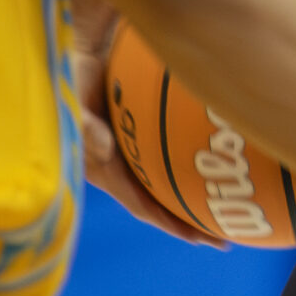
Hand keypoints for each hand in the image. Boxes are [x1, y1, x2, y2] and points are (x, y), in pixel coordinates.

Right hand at [73, 46, 217, 247]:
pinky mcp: (134, 140)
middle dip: (186, 224)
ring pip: (162, 187)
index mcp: (103, 171)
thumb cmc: (73, 80)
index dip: (168, 224)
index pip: (140, 206)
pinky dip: (184, 172)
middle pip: (156, 205)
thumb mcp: (74, 104)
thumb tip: (105, 148)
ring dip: (188, 202)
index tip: (198, 239)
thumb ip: (86, 127)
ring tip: (220, 214)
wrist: (77, 56)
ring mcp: (127, 156)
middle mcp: (117, 170)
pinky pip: (162, 164)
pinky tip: (209, 169)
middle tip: (221, 238)